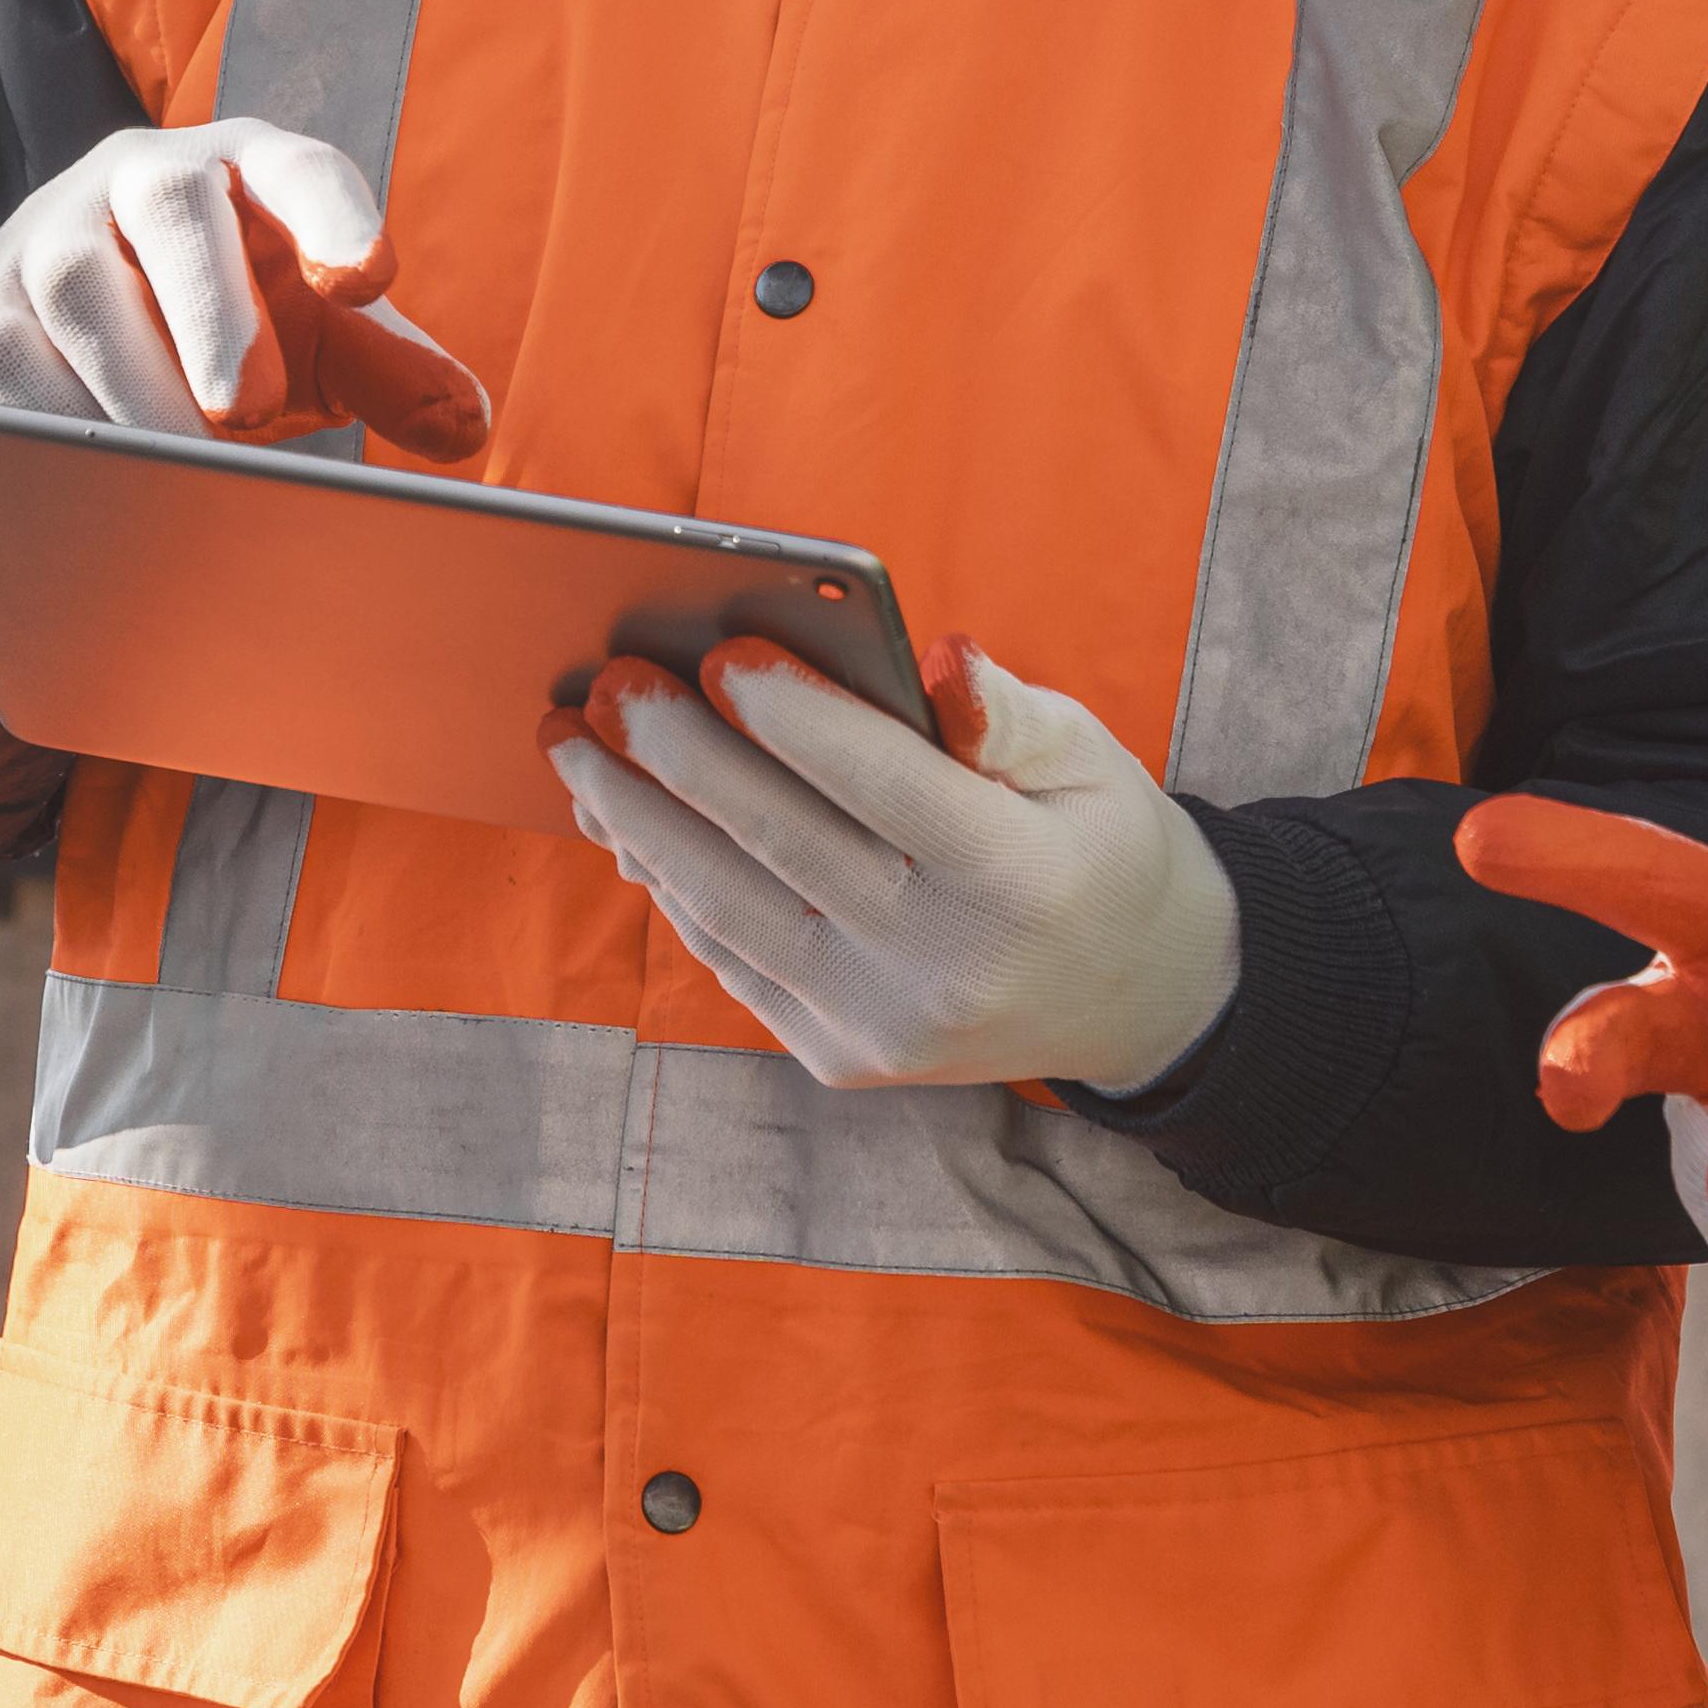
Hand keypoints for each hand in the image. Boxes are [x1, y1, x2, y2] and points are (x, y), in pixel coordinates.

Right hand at [0, 122, 487, 459]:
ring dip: (135, 388)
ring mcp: (54, 232)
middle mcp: (146, 177)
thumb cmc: (244, 323)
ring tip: (184, 469)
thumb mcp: (327, 341)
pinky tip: (105, 477)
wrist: (107, 330)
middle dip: (211, 306)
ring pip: (76, 287)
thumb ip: (394, 373)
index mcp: (252, 170)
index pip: (299, 167)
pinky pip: (6, 358)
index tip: (367, 279)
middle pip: (173, 205)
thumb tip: (463, 427)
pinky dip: (57, 424)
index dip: (334, 214)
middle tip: (248, 410)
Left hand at [546, 635, 1240, 1095]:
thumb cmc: (1096, 844)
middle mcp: (941, 968)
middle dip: (677, 755)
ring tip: (575, 742)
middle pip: (781, 843)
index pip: (880, 786)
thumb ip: (1006, 711)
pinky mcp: (838, 1056)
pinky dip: (669, 882)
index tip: (719, 651)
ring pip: (729, 907)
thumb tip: (936, 655)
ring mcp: (880, 1025)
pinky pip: (731, 957)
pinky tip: (622, 816)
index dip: (792, 716)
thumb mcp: (1088, 759)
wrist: (1133, 996)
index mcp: (1014, 882)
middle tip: (608, 684)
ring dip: (635, 819)